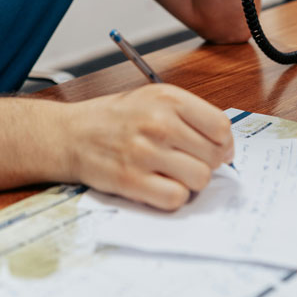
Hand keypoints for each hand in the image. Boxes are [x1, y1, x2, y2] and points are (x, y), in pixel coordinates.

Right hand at [65, 84, 233, 210]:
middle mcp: (159, 122)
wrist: (70, 134)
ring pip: (200, 179)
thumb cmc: (114, 118)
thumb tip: (226, 146)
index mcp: (168, 98)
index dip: (223, 143)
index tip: (214, 149)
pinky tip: (159, 185)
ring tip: (172, 173)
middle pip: (214, 156)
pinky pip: (176, 198)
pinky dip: (172, 196)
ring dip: (190, 181)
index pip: (221, 127)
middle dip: (206, 163)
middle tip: (187, 161)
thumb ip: (189, 115)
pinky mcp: (132, 180)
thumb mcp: (152, 99)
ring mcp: (145, 152)